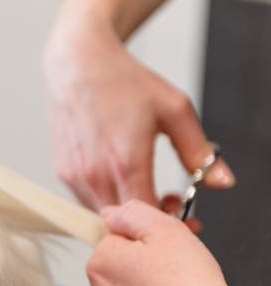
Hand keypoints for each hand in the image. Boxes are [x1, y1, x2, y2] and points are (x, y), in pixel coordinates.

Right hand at [44, 20, 234, 209]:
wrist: (78, 65)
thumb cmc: (125, 83)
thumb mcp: (174, 110)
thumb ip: (198, 152)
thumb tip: (221, 181)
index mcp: (127, 163)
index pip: (149, 215)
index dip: (170, 220)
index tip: (184, 214)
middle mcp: (96, 175)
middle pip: (126, 221)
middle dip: (149, 216)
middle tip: (168, 200)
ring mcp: (75, 176)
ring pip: (104, 212)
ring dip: (125, 206)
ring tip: (142, 184)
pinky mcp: (63, 173)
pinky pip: (87, 198)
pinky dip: (106, 195)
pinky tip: (118, 174)